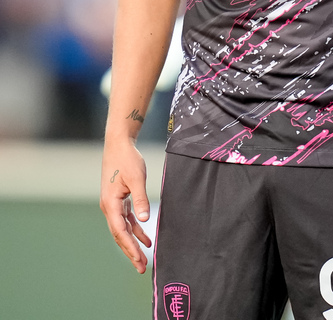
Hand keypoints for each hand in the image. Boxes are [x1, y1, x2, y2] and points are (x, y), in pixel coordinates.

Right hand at [100, 140, 151, 272]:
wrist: (119, 144)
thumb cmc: (127, 159)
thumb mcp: (136, 178)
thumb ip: (140, 199)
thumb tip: (144, 219)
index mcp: (110, 204)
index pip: (120, 231)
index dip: (130, 247)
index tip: (139, 259)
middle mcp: (109, 207)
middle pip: (119, 235)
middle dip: (130, 252)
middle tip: (141, 267)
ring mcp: (113, 204)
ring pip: (122, 229)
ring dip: (133, 243)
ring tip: (143, 259)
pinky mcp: (119, 200)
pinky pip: (126, 220)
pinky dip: (135, 229)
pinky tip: (145, 238)